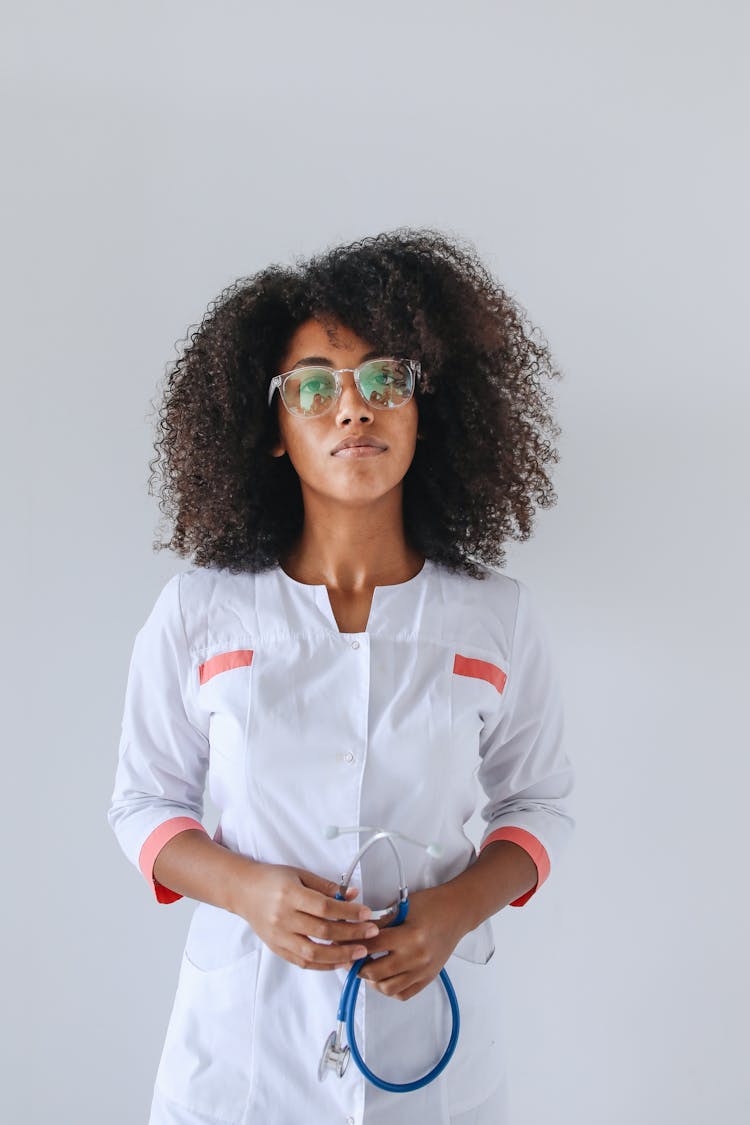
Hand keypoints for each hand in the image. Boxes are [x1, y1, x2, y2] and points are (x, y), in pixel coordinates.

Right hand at [232, 862, 380, 970]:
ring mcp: (279, 936)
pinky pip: (302, 962)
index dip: (349, 912)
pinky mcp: (277, 948)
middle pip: (323, 930)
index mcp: (290, 894)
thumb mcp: (300, 874)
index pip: (325, 907)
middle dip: (351, 934)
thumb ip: (327, 886)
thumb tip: (354, 894)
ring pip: (313, 952)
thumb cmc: (273, 879)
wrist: (243, 892)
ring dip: (340, 955)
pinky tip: (339, 961)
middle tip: (371, 933)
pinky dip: (323, 965)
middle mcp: (283, 917)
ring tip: (359, 953)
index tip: (367, 914)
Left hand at [355, 884, 466, 1000]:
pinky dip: (389, 989)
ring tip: (366, 969)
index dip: (352, 945)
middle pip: (375, 972)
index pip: (372, 946)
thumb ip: (381, 921)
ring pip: (387, 988)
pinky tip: (383, 977)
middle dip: (357, 967)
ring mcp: (423, 970)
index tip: (340, 943)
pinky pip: (403, 994)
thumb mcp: (403, 906)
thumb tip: (356, 930)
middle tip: (349, 958)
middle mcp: (417, 957)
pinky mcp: (428, 978)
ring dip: (372, 981)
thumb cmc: (431, 904)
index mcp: (409, 935)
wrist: (457, 912)